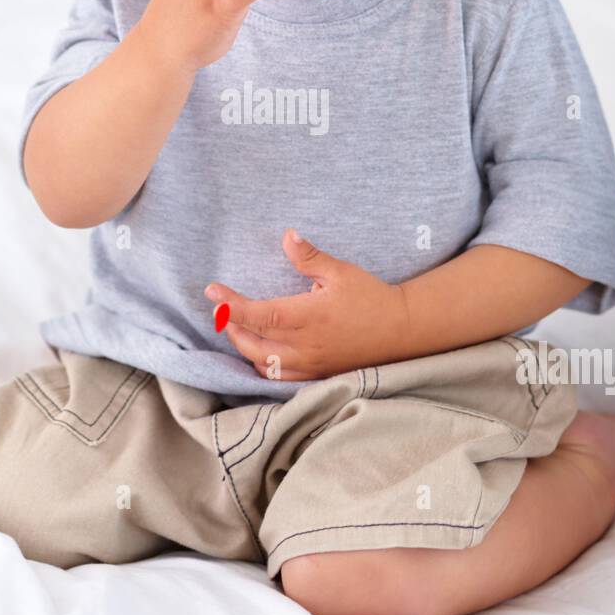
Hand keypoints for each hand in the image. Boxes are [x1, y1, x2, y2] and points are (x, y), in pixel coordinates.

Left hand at [203, 229, 411, 381]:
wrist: (401, 330)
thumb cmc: (371, 297)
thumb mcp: (342, 272)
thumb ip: (310, 257)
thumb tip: (287, 236)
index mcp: (308, 317)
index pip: (259, 315)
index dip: (231, 306)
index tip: (212, 293)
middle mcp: (305, 346)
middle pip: (252, 344)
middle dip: (232, 327)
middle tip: (223, 309)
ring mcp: (310, 365)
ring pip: (263, 363)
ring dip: (245, 347)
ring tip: (238, 328)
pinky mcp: (317, 375)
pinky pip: (280, 377)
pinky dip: (263, 365)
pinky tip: (260, 352)